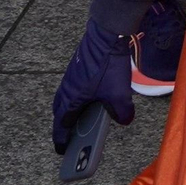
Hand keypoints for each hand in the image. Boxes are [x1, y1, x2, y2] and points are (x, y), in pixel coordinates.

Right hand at [52, 20, 134, 151]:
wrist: (106, 34)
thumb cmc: (108, 66)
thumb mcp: (119, 94)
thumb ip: (122, 112)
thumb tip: (125, 120)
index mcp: (71, 100)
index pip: (61, 125)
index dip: (61, 139)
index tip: (61, 150)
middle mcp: (66, 89)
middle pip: (60, 113)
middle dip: (64, 126)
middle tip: (71, 135)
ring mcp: (70, 77)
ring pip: (65, 99)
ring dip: (70, 110)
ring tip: (82, 118)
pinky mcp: (77, 68)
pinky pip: (72, 88)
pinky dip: (76, 97)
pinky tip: (91, 96)